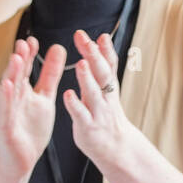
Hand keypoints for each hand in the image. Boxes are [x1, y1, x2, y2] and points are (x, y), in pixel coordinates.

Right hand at [0, 38, 63, 182]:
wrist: (22, 158)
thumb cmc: (30, 128)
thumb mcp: (44, 96)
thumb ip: (50, 73)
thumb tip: (59, 48)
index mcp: (20, 90)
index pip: (24, 68)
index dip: (28, 54)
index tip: (33, 40)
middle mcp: (9, 98)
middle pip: (14, 75)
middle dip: (19, 59)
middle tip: (24, 43)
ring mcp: (5, 111)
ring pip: (7, 90)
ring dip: (10, 74)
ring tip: (16, 59)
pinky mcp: (3, 126)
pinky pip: (4, 110)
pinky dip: (5, 98)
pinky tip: (8, 87)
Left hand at [65, 29, 132, 168]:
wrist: (115, 148)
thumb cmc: (104, 115)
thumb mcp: (105, 90)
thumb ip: (100, 68)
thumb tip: (101, 39)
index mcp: (107, 88)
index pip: (108, 65)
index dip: (104, 51)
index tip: (99, 35)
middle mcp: (105, 98)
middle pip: (102, 74)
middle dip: (95, 57)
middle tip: (86, 40)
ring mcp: (97, 112)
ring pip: (93, 93)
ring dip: (87, 78)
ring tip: (81, 63)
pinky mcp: (88, 126)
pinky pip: (81, 115)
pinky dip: (75, 105)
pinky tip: (68, 94)